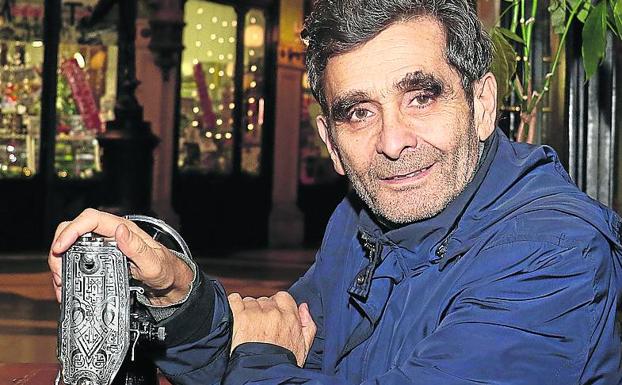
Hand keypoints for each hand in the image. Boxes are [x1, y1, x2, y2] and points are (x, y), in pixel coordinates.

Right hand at [48, 208, 193, 304]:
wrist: (168, 282)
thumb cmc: (165, 269)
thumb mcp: (154, 262)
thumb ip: (137, 247)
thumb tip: (120, 230)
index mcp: (123, 229)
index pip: (91, 219)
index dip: (72, 229)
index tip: (61, 247)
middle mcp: (111, 234)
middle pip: (75, 229)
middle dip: (60, 247)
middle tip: (59, 270)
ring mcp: (103, 246)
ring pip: (72, 245)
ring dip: (61, 261)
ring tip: (61, 281)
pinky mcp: (100, 258)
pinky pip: (77, 259)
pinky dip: (68, 270)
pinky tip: (66, 284)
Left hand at [228, 291, 316, 366]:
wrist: (260, 376)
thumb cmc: (281, 365)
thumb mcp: (303, 348)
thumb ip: (307, 325)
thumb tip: (303, 307)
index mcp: (290, 318)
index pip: (282, 297)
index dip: (276, 304)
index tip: (271, 313)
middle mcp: (273, 313)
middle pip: (264, 300)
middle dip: (261, 310)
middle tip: (257, 324)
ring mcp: (255, 314)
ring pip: (249, 301)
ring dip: (247, 310)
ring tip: (246, 326)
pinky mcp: (238, 317)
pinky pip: (235, 300)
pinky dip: (234, 304)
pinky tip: (236, 317)